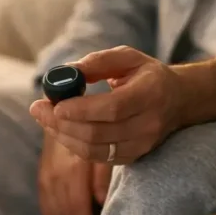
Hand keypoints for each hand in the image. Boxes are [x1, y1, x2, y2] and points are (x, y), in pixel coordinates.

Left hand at [30, 46, 184, 163]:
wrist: (178, 100)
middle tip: (37, 109)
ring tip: (44, 118)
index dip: (81, 110)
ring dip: (63, 135)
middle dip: (62, 123)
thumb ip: (97, 62)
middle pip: (99, 133)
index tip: (55, 105)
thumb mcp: (127, 57)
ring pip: (95, 150)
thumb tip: (65, 72)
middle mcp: (149, 124)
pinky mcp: (133, 157)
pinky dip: (74, 145)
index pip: (113, 108)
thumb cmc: (146, 74)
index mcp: (150, 93)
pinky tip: (61, 129)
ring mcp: (142, 144)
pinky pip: (98, 158)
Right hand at [37, 133, 112, 214]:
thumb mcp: (102, 149)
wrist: (64, 109)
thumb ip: (102, 176)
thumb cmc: (91, 127)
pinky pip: (45, 206)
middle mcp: (54, 178)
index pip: (77, 212)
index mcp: (71, 172)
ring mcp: (45, 178)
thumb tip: (102, 201)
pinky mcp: (42, 177)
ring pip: (53, 214)